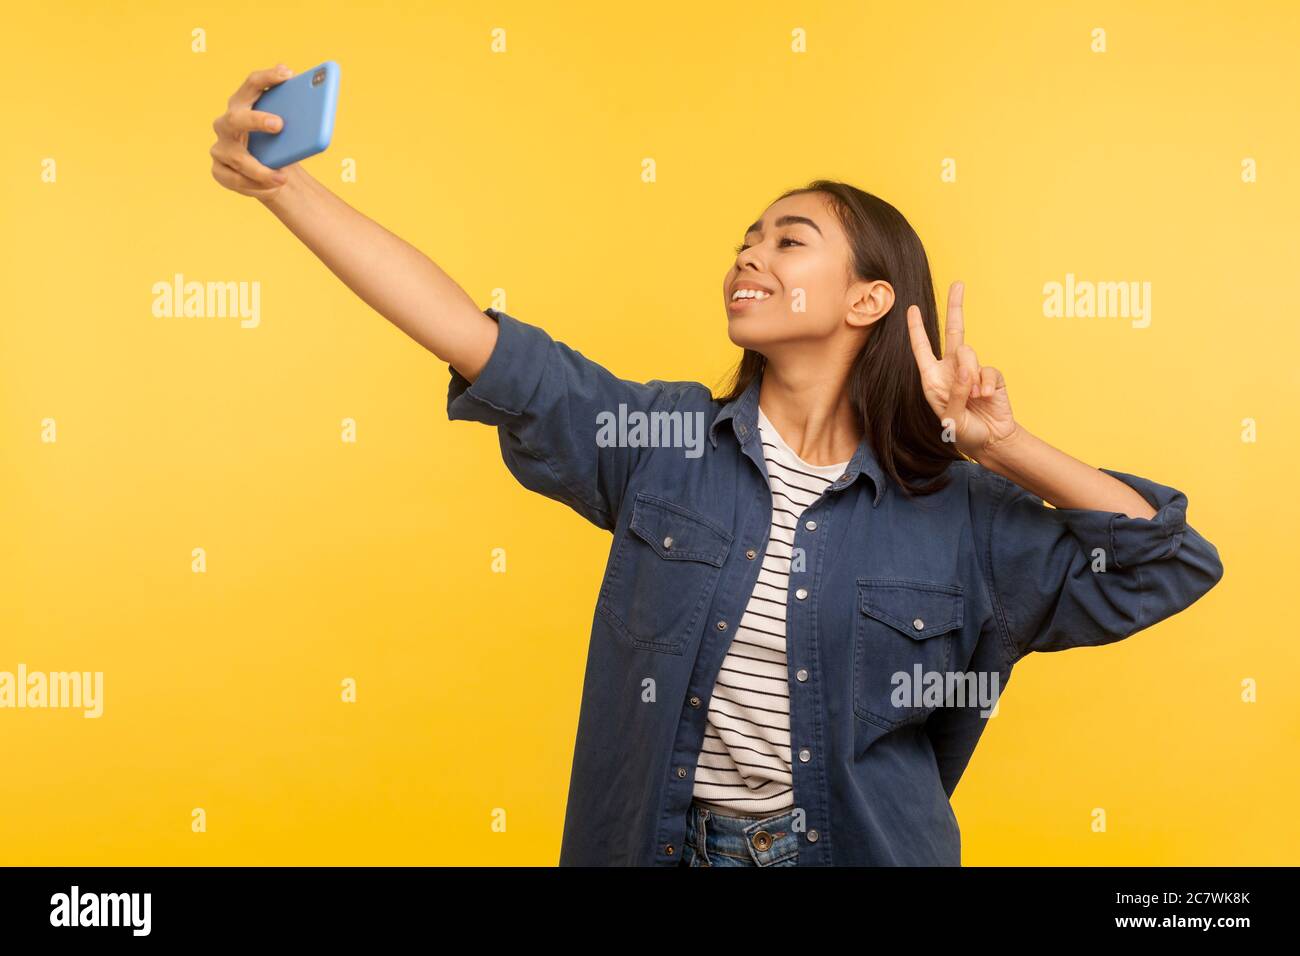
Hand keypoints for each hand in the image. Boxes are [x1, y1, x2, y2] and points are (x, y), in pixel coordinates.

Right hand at [210, 64, 297, 198]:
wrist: (270, 173)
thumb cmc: (277, 144)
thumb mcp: (287, 129)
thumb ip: (293, 112)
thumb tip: (313, 101)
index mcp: (242, 104)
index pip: (252, 84)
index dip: (268, 77)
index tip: (288, 74)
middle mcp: (226, 123)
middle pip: (236, 119)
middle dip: (256, 120)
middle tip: (280, 124)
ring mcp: (220, 148)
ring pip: (238, 159)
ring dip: (262, 170)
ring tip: (283, 178)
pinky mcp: (219, 171)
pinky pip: (236, 181)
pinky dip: (257, 186)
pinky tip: (273, 188)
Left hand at [906, 281, 1019, 460]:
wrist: (990, 440)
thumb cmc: (963, 431)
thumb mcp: (951, 418)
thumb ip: (956, 393)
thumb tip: (966, 369)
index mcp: (933, 378)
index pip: (922, 348)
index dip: (916, 329)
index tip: (911, 308)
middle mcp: (951, 370)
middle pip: (954, 332)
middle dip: (956, 307)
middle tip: (959, 283)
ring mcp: (972, 370)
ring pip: (970, 353)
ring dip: (970, 376)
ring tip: (973, 397)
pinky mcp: (991, 375)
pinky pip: (988, 369)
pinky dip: (985, 384)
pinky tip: (985, 397)